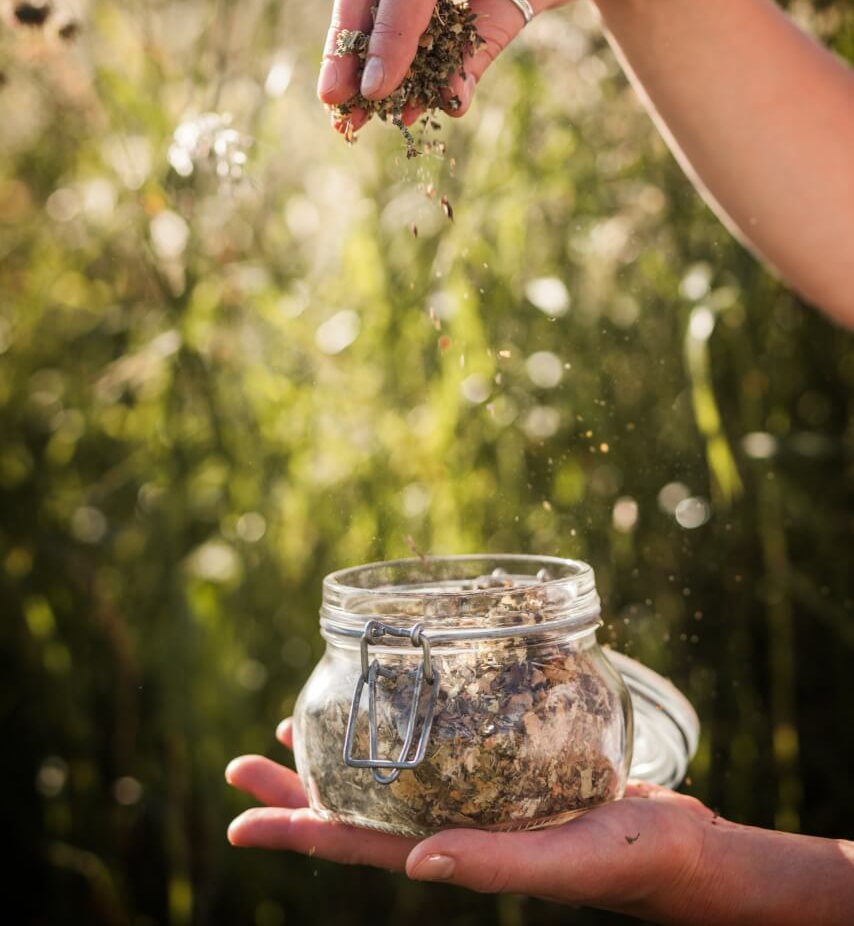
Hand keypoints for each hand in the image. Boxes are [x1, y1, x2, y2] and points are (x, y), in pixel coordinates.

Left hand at [225, 718, 713, 921]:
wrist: (682, 849)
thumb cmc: (629, 860)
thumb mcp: (562, 860)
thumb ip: (493, 861)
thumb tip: (415, 863)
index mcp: (455, 854)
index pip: (354, 846)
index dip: (293, 834)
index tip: (235, 824)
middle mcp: (454, 827)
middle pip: (355, 810)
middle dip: (296, 792)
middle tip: (242, 762)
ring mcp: (477, 801)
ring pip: (388, 778)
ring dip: (339, 758)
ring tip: (296, 729)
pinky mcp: (506, 773)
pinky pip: (436, 752)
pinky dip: (402, 732)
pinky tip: (399, 709)